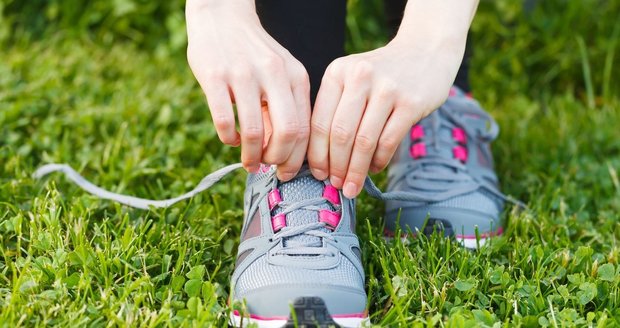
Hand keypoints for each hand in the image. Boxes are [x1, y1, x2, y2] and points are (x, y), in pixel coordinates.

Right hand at [186, 0, 310, 179]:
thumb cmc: (253, 55)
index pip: (306, 128)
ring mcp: (243, 74)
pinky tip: (232, 138)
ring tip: (249, 162)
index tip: (287, 171)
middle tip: (269, 168)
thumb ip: (285, 109)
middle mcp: (274, 74)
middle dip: (279, 160)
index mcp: (296, 76)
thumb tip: (283, 154)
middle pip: (288, 133)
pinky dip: (229, 139)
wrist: (221, 17)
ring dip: (252, 156)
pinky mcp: (214, 76)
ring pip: (255, 132)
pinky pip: (225, 121)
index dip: (297, 158)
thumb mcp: (279, 75)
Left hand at [308, 39, 464, 197]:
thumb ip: (335, 109)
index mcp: (337, 73)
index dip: (316, 155)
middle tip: (336, 185)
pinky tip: (375, 169)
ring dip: (356, 171)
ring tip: (352, 186)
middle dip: (335, 167)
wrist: (425, 51)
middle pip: (340, 134)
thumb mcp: (351, 80)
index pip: (319, 122)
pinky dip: (379, 161)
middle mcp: (360, 77)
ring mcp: (387, 89)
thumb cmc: (381, 75)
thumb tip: (320, 159)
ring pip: (364, 142)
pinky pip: (388, 141)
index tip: (317, 175)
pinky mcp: (411, 102)